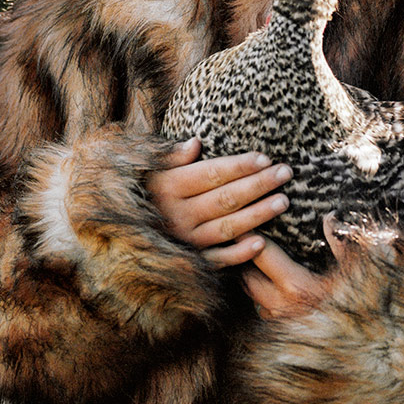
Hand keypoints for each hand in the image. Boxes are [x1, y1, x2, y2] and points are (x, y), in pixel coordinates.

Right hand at [147, 137, 292, 267]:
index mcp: (169, 187)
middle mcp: (177, 215)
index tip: (265, 158)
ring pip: (227, 227)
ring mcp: (184, 240)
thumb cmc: (143, 190)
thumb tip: (195, 143)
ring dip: (258, 215)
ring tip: (283, 201)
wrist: (118, 231)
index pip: (212, 174)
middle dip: (259, 185)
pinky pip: (217, 259)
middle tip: (286, 173)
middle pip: (226, 198)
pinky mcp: (189, 260)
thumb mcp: (150, 168)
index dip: (240, 166)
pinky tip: (262, 242)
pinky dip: (239, 253)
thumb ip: (171, 156)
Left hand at [243, 216, 399, 319]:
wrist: (369, 349)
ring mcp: (280, 323)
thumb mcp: (356, 270)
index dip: (250, 234)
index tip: (244, 220)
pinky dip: (260, 295)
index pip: (260, 254)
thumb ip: (342, 242)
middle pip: (247, 275)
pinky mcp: (282, 334)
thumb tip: (329, 216)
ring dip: (250, 277)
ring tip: (253, 257)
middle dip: (244, 255)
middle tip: (245, 234)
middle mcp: (281, 307)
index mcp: (296, 287)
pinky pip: (262, 311)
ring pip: (252, 295)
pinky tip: (268, 282)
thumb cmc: (364, 306)